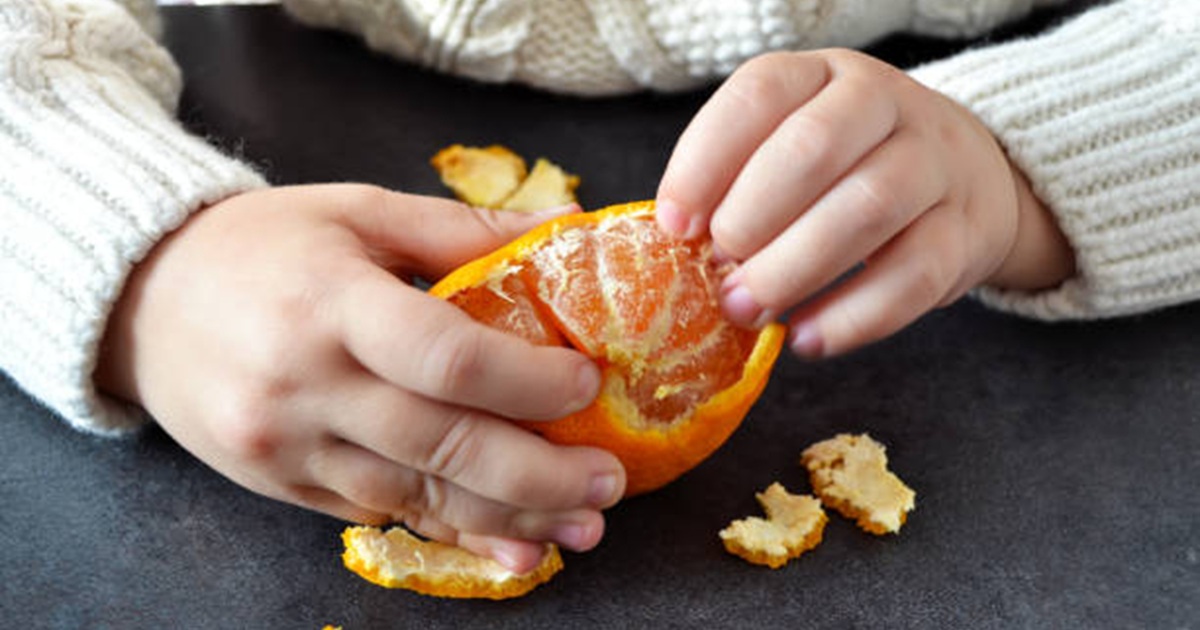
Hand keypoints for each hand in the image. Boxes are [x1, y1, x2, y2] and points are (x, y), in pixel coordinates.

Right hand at [95, 184, 624, 571]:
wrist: (142, 300)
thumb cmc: (261, 245)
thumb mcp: (357, 211)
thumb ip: (462, 229)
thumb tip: (567, 225)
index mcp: (331, 301)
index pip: (447, 354)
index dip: (528, 379)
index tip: (590, 384)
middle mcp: (305, 382)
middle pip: (442, 443)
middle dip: (539, 473)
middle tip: (610, 482)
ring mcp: (286, 444)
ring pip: (416, 495)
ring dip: (509, 518)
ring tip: (583, 526)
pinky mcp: (278, 484)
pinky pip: (378, 516)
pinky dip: (450, 533)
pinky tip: (509, 548)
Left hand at [656, 49, 1073, 357]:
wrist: (965, 180)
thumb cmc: (846, 170)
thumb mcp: (789, 149)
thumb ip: (737, 183)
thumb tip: (681, 246)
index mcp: (822, 74)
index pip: (758, 95)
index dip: (704, 162)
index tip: (673, 226)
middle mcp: (885, 103)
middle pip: (814, 149)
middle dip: (751, 219)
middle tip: (718, 273)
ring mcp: (935, 164)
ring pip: (867, 209)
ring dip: (793, 269)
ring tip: (748, 309)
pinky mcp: (966, 232)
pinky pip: (914, 275)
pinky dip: (853, 317)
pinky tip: (807, 338)